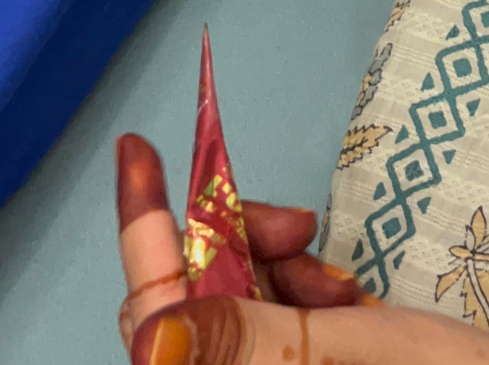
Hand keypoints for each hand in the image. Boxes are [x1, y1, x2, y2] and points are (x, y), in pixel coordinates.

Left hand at [117, 133, 488, 364]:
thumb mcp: (344, 354)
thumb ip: (246, 335)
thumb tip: (154, 337)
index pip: (156, 302)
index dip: (143, 222)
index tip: (137, 145)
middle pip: (196, 292)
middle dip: (242, 241)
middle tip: (301, 221)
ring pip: (238, 294)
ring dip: (286, 266)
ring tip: (344, 282)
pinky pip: (275, 310)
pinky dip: (308, 288)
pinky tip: (350, 297)